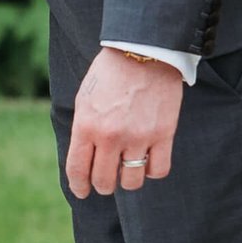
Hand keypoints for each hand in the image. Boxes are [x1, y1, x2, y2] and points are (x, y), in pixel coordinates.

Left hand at [65, 46, 187, 202]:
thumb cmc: (110, 74)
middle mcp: (111, 136)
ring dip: (127, 181)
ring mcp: (139, 136)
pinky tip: (148, 161)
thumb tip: (82, 161)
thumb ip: (82, 131)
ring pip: (131, 182)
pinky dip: (152, 171)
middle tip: (106, 180)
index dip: (79, 186)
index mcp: (86, 126)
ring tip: (127, 170)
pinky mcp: (164, 134)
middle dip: (102, 185)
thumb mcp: (84, 99)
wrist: (143, 51)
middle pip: (104, 182)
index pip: (78, 170)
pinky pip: (158, 170)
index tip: (82, 191)